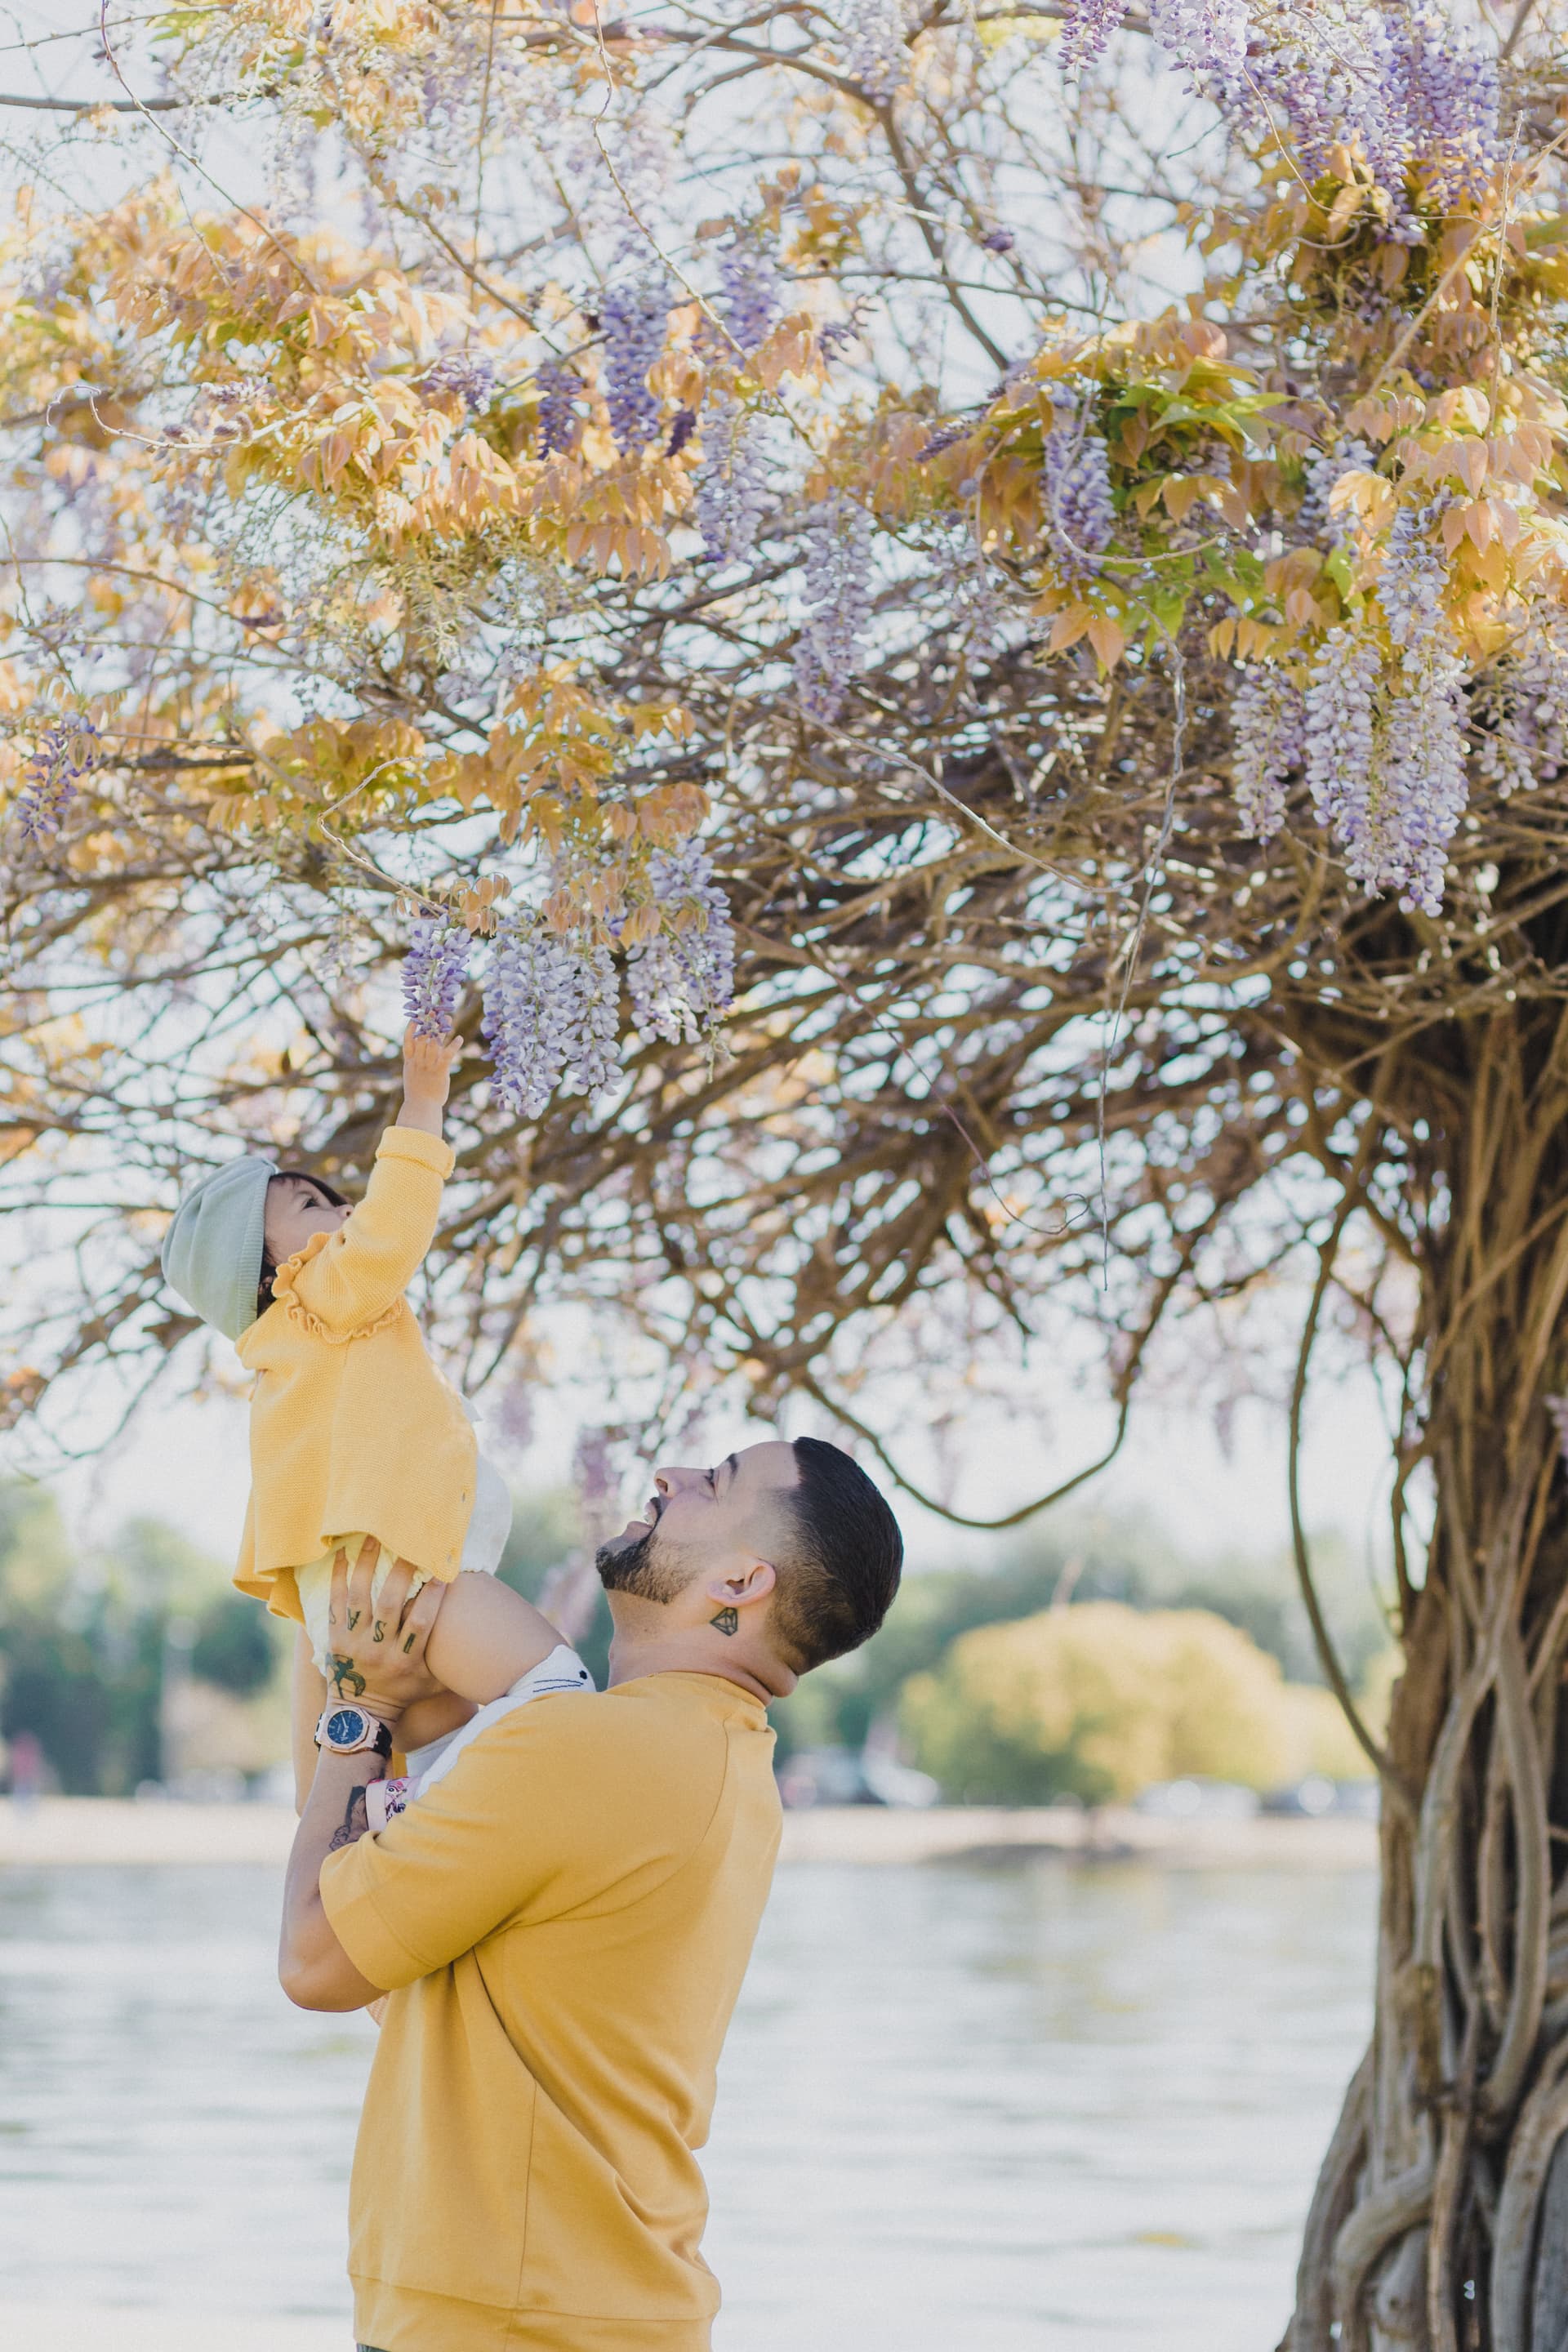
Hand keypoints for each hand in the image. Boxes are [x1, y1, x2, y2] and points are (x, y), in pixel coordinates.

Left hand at [321, 1537, 447, 1733]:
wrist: (359, 1714)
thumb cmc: (404, 1692)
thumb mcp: (432, 1681)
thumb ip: (451, 1658)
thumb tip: (488, 1639)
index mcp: (406, 1660)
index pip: (421, 1623)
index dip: (432, 1596)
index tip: (443, 1571)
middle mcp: (379, 1650)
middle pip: (390, 1605)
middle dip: (401, 1573)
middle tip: (410, 1545)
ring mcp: (354, 1644)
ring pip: (360, 1598)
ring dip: (368, 1566)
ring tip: (375, 1538)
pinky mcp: (334, 1639)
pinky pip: (335, 1603)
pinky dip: (338, 1577)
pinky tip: (342, 1553)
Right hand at [398, 1023, 461, 1138]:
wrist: (421, 1107)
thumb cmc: (417, 1094)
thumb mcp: (411, 1077)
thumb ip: (413, 1065)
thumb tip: (416, 1056)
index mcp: (410, 1062)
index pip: (408, 1041)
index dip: (411, 1028)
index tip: (416, 1017)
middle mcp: (418, 1061)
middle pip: (423, 1037)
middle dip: (428, 1023)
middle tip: (435, 1011)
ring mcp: (428, 1065)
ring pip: (434, 1042)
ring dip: (442, 1029)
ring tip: (448, 1018)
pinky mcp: (440, 1070)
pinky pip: (447, 1054)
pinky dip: (454, 1045)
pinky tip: (459, 1038)